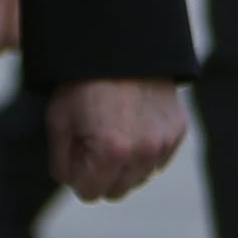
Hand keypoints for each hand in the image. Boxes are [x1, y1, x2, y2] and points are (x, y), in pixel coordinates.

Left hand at [47, 77, 187, 200]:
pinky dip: (144, 150)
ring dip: (124, 164)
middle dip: (100, 173)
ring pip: (138, 178)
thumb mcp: (59, 121)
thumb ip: (61, 163)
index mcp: (112, 152)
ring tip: (113, 129)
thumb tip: (74, 182)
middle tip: (92, 139)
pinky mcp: (178, 130)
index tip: (75, 148)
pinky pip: (158, 160)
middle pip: (116, 191)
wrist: (122, 44)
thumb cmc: (84, 81)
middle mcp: (144, 152)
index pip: (89, 193)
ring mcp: (164, 141)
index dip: (76, 173)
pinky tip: (133, 124)